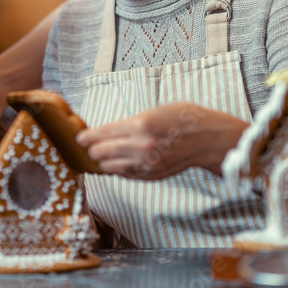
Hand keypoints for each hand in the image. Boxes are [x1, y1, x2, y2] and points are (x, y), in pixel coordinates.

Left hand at [76, 103, 246, 179]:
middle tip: (88, 145)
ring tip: (100, 155)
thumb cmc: (183, 118)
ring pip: (110, 167)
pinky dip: (118, 168)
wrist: (207, 139)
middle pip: (101, 153)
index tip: (79, 137)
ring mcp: (146, 164)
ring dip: (103, 161)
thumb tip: (107, 132)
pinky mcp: (151, 176)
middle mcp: (141, 146)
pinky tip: (118, 161)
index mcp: (140, 124)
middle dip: (92, 149)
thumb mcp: (154, 111)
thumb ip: (130, 123)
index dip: (87, 136)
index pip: (102, 134)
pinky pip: (125, 174)